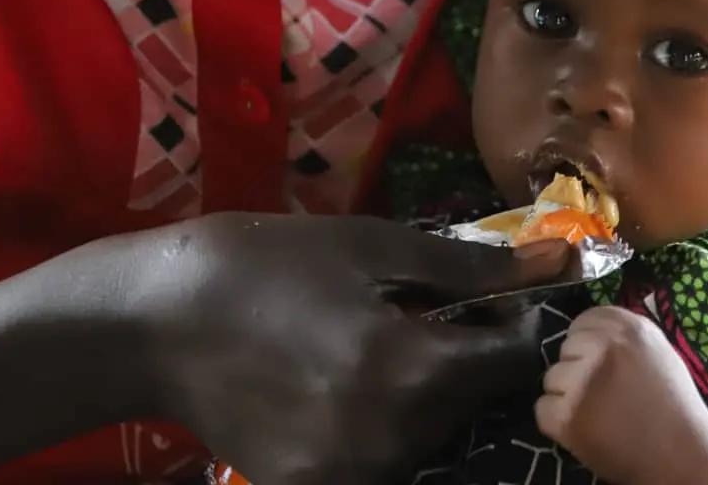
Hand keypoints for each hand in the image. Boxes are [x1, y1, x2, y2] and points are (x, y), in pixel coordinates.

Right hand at [122, 212, 569, 484]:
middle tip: (425, 312)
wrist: (150, 323)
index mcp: (410, 369)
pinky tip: (339, 379)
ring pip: (429, 434)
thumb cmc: (263, 264)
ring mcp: (349, 473)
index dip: (513, 324)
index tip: (487, 297)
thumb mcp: (369, 246)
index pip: (512, 363)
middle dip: (466, 357)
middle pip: (472, 402)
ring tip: (376, 343)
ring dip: (425, 392)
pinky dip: (379, 421)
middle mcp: (390, 437)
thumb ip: (468, 266)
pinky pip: (379, 458)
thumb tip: (558, 263)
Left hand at [535, 306, 707, 484]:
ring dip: (566, 397)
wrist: (684, 458)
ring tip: (598, 415)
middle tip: (603, 395)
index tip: (599, 363)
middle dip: (577, 370)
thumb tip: (589, 334)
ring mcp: (582, 381)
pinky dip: (558, 424)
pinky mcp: (567, 415)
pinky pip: (543, 409)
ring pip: (552, 379)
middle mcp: (603, 347)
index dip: (587, 344)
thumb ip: (624, 339)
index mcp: (629, 328)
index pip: (584, 320)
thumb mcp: (659, 355)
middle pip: (565, 348)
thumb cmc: (675, 407)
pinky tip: (587, 430)